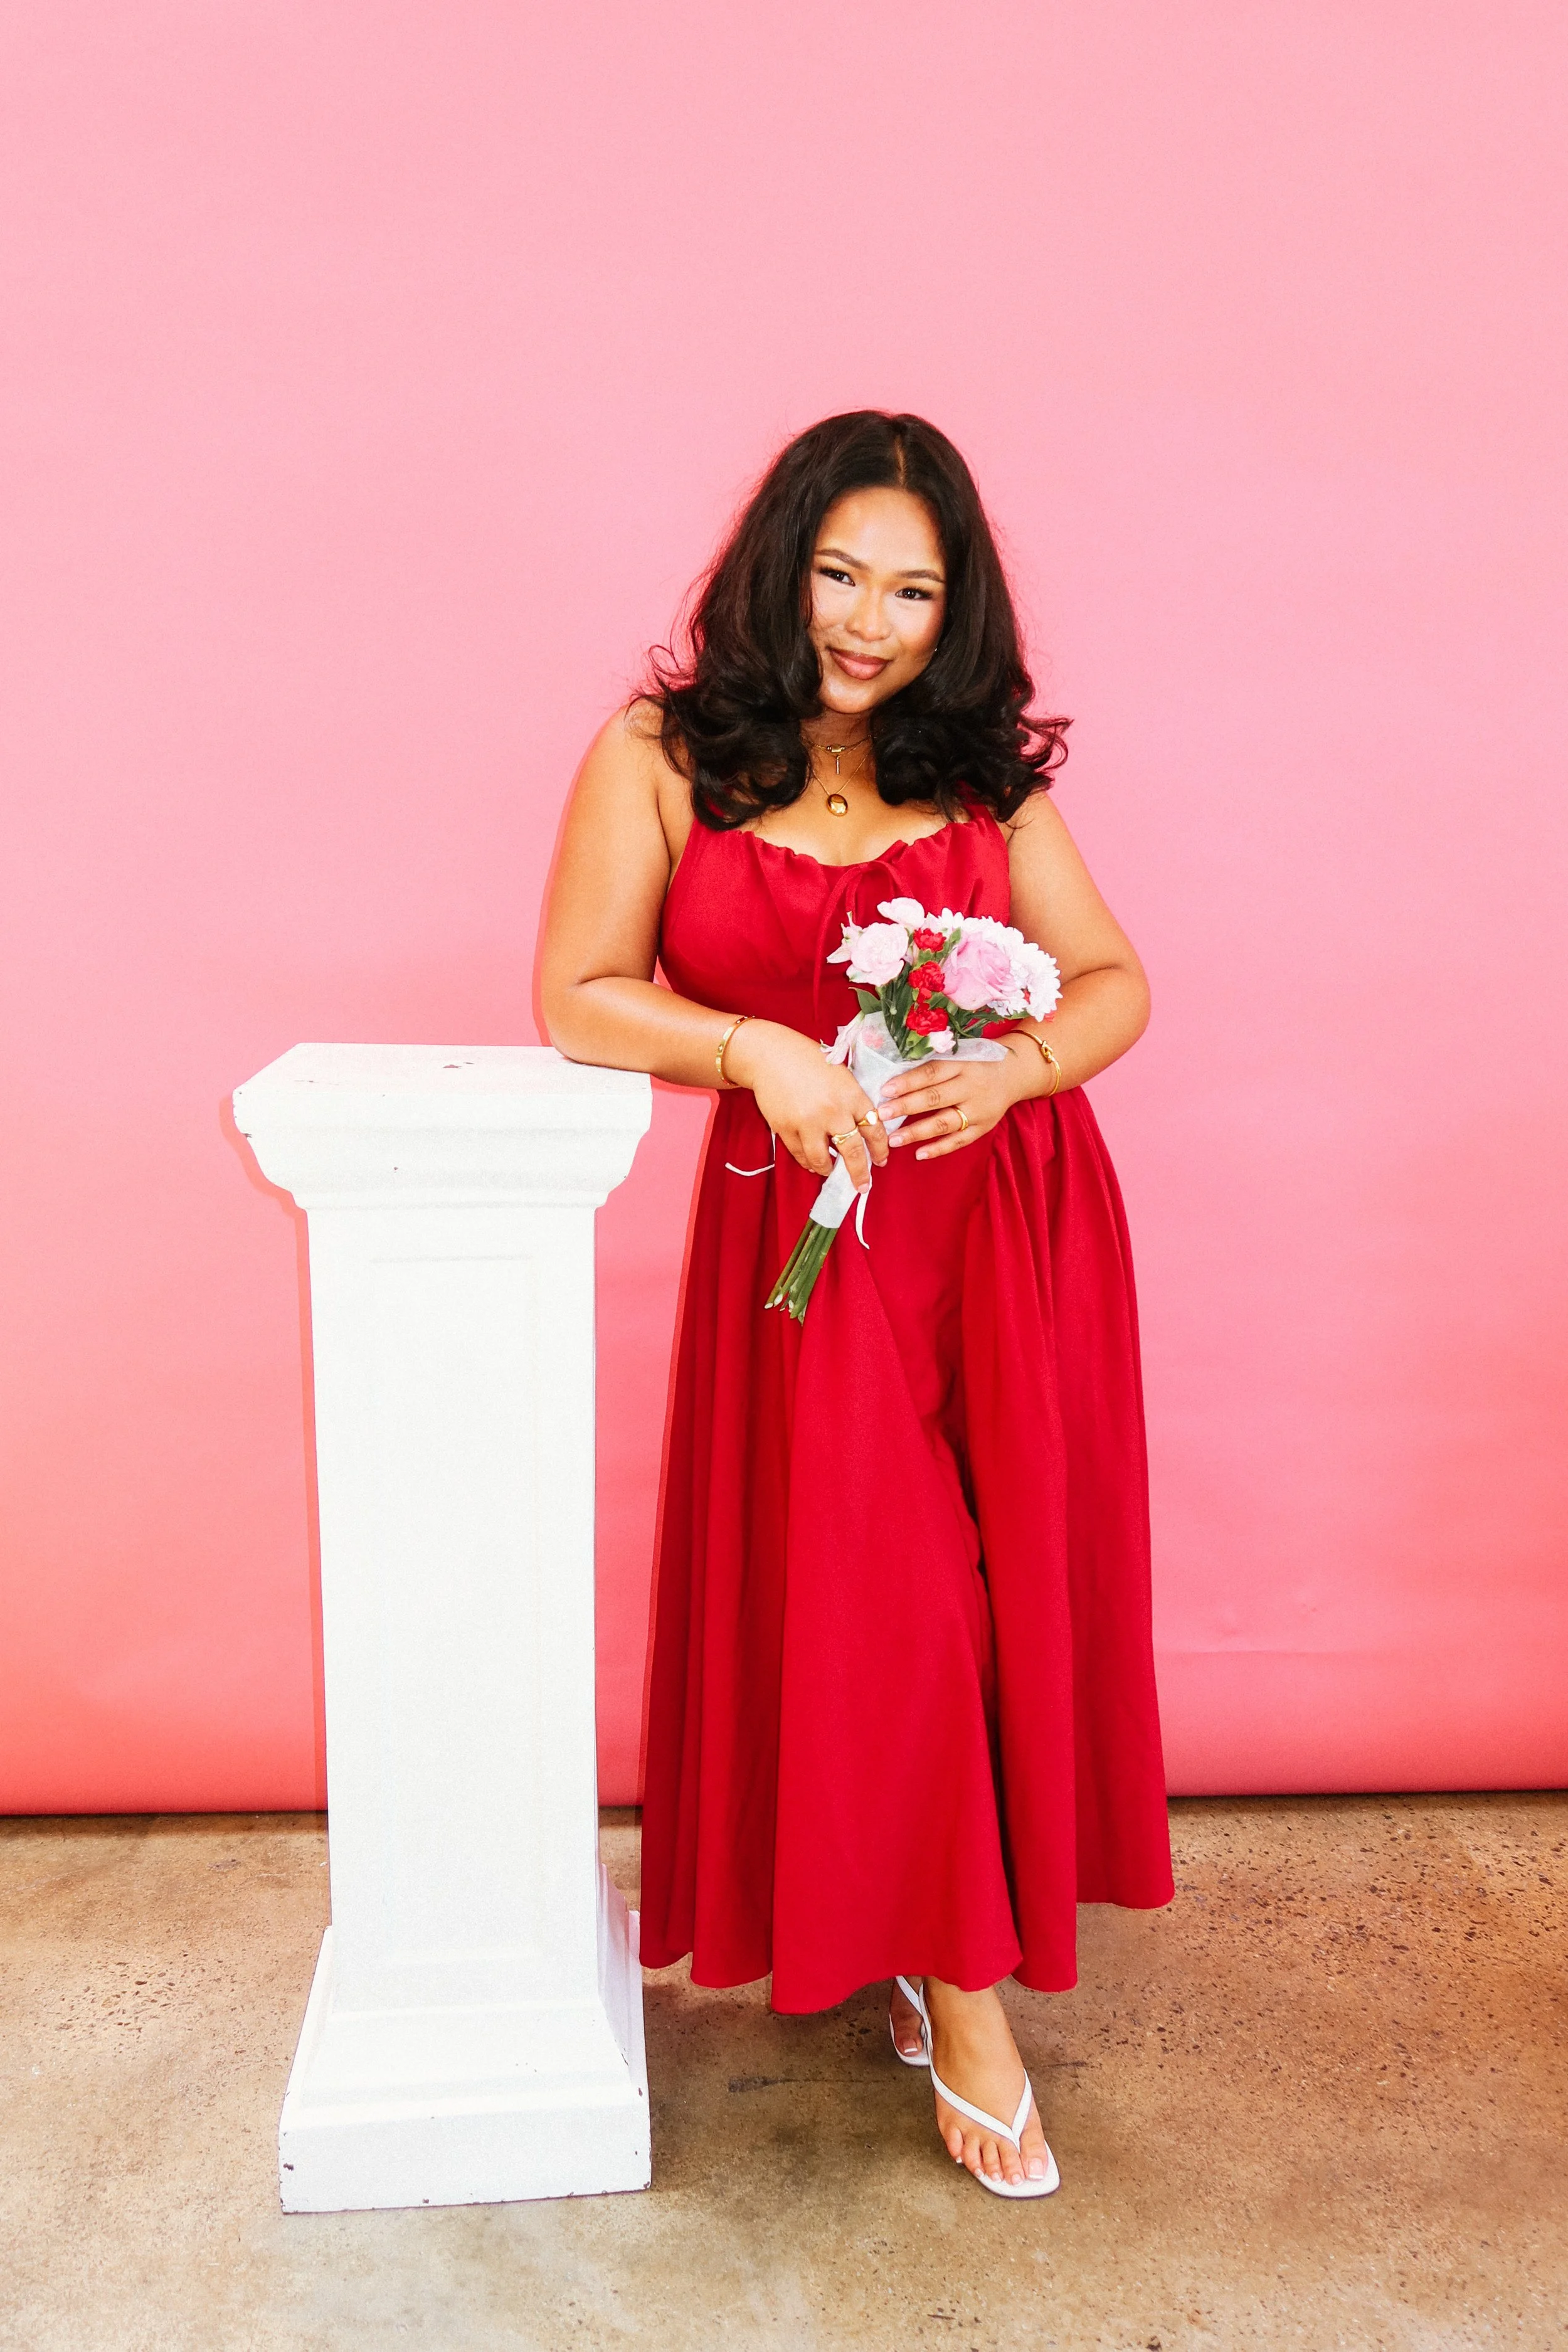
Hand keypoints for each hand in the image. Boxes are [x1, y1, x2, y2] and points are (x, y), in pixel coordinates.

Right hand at [725, 1021, 890, 1185]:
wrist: (771, 1055)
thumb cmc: (808, 1061)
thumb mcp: (841, 1076)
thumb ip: (853, 1101)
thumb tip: (863, 1131)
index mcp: (852, 1095)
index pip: (875, 1129)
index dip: (880, 1149)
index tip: (881, 1160)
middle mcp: (833, 1111)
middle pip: (853, 1152)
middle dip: (860, 1173)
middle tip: (862, 1185)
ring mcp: (808, 1122)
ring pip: (823, 1160)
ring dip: (828, 1169)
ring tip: (830, 1170)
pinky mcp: (785, 1129)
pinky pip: (800, 1155)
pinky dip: (808, 1162)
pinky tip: (812, 1161)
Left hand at [878, 1041, 1033, 1159]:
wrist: (1014, 1074)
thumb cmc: (977, 1062)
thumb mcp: (960, 1055)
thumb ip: (934, 1066)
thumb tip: (895, 1077)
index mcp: (963, 1064)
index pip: (931, 1073)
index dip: (908, 1082)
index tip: (884, 1090)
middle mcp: (971, 1087)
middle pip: (935, 1098)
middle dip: (906, 1107)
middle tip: (882, 1114)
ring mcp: (978, 1110)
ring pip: (944, 1123)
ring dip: (917, 1132)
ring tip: (893, 1140)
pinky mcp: (983, 1127)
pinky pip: (959, 1141)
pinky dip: (939, 1148)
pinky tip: (918, 1154)